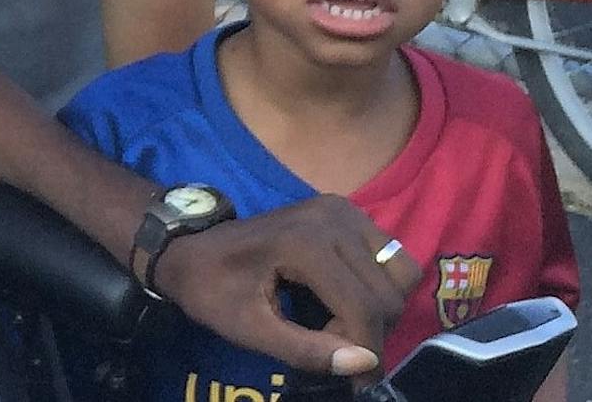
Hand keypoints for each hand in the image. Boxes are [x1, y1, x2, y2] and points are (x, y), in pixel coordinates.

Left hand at [153, 196, 415, 378]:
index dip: (364, 353)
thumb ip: (305, 350)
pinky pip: (391, 256)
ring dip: (378, 309)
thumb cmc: (212, 290)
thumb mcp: (249, 329)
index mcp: (305, 243)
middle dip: (367, 333)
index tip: (350, 381)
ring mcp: (342, 209)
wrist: (190, 248)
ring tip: (336, 322)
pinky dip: (378, 285)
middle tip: (330, 346)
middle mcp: (333, 217)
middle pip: (387, 295)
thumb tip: (364, 364)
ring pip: (400, 274)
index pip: (364, 310)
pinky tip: (341, 298)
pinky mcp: (346, 211)